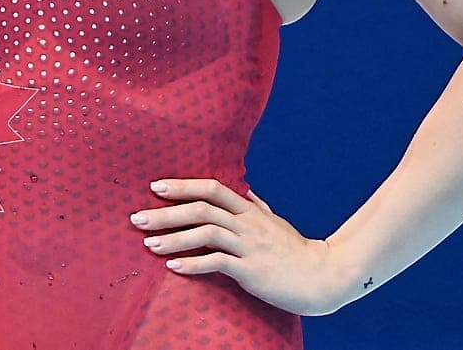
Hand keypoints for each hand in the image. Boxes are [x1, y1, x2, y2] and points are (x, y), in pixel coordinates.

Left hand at [130, 177, 356, 315]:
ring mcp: (250, 246)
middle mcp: (248, 224)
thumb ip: (259, 208)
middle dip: (166, 213)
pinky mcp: (252, 271)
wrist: (325, 277)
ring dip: (173, 238)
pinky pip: (218, 263)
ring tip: (149, 245)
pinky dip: (193, 264)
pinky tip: (174, 268)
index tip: (156, 187)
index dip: (183, 186)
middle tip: (137, 218)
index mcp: (250, 211)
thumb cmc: (298, 251)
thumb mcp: (277, 224)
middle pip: (201, 209)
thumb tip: (247, 192)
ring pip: (206, 233)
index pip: (212, 188)